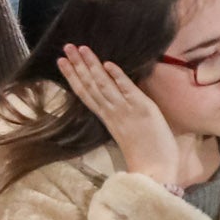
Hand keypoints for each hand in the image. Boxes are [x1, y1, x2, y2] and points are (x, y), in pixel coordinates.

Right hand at [58, 44, 182, 186]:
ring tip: (81, 48)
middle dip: (78, 65)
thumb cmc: (146, 157)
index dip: (73, 77)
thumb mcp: (128, 135)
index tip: (62, 62)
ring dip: (92, 65)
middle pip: (91, 86)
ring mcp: (126, 110)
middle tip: (66, 46)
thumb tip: (115, 103)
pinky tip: (107, 63)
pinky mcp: (143, 109)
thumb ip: (120, 119)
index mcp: (108, 119)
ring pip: (104, 84)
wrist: (157, 172)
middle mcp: (113, 112)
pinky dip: (117, 76)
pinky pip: (127, 89)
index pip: (86, 94)